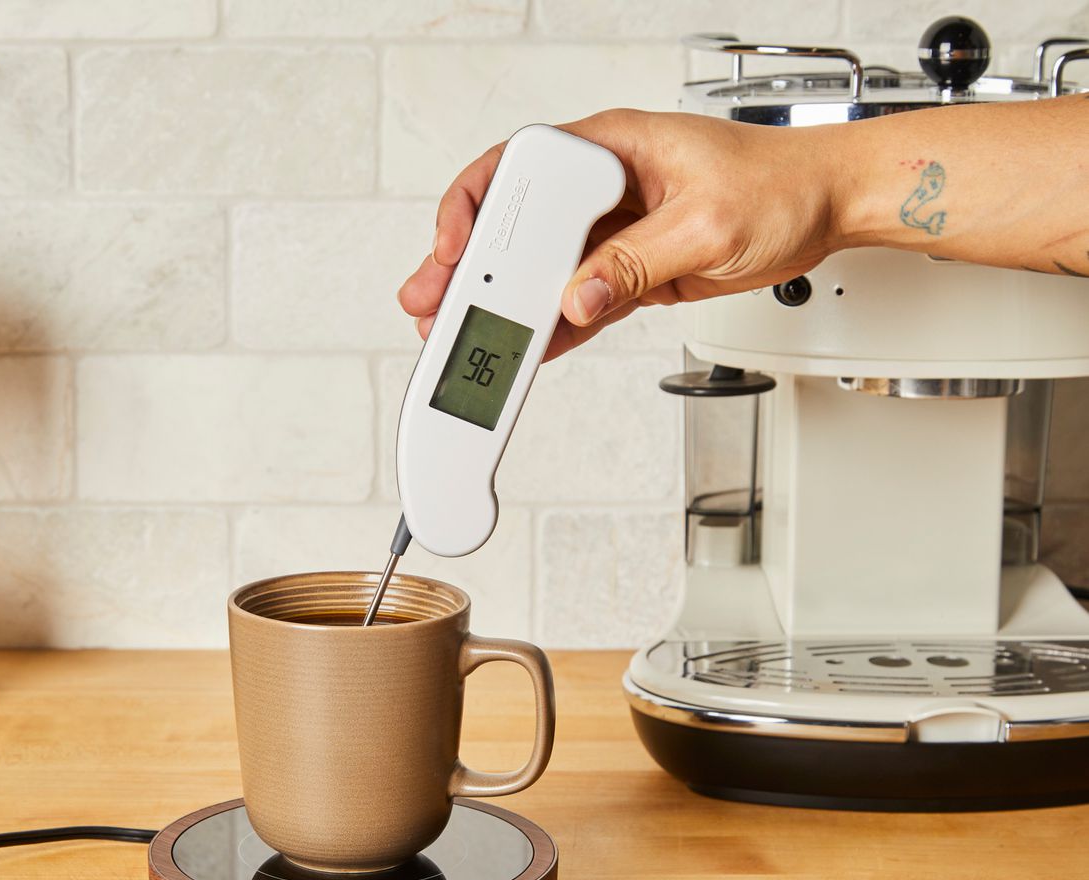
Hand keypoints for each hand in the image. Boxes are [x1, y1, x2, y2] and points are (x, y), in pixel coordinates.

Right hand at [397, 110, 842, 359]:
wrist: (830, 206)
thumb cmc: (783, 183)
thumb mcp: (707, 223)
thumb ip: (637, 262)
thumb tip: (579, 296)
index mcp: (611, 147)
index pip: (521, 168)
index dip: (477, 206)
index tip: (459, 247)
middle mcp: (603, 185)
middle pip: (515, 224)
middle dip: (471, 265)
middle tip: (433, 301)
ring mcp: (613, 229)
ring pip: (540, 268)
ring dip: (505, 304)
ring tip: (466, 335)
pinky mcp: (629, 267)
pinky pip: (577, 299)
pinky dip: (552, 327)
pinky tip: (529, 349)